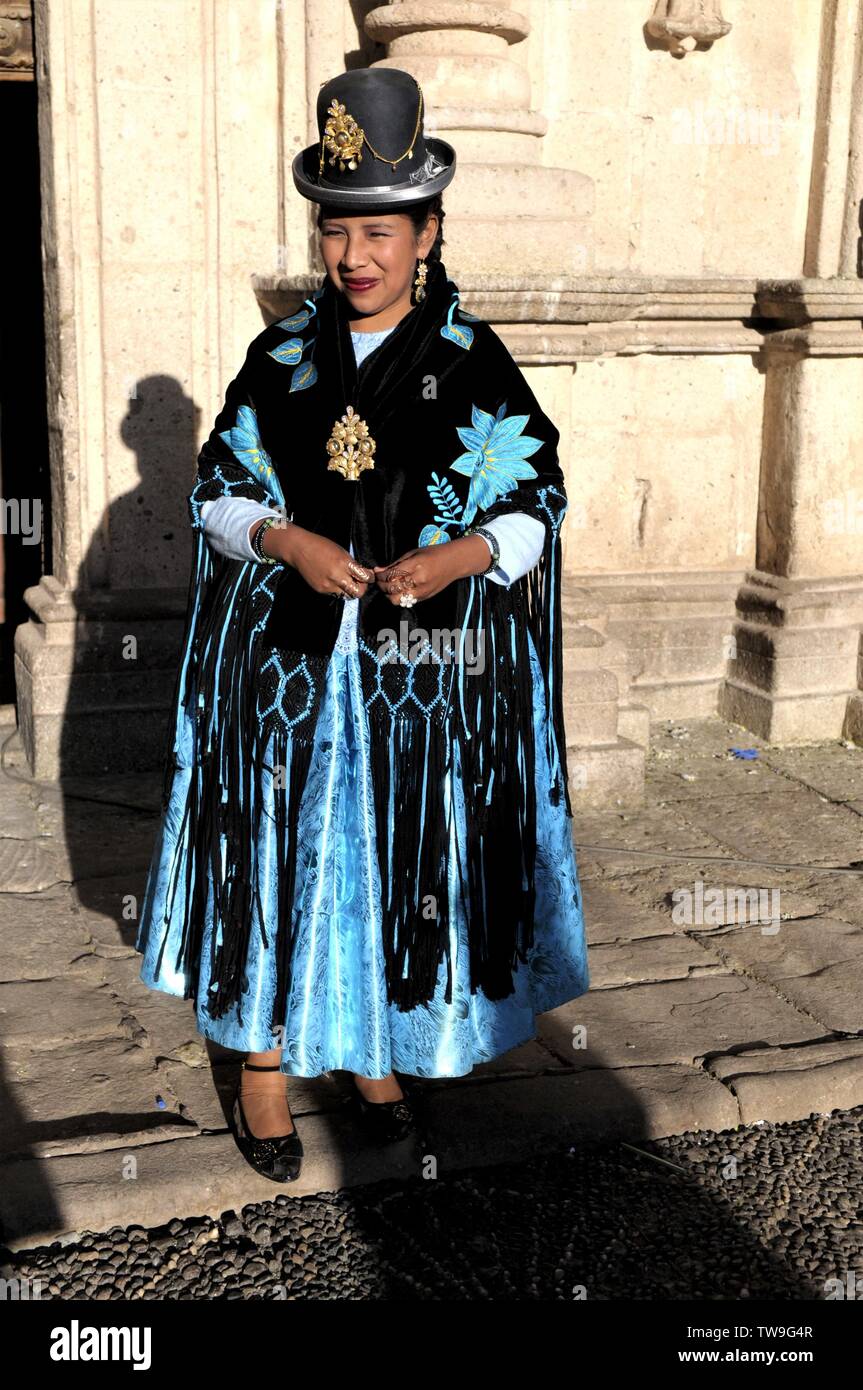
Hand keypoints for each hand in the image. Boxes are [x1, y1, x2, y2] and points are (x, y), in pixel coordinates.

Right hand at [256, 520, 373, 597]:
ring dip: (350, 590)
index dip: (370, 577)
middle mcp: (336, 575)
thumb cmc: (321, 546)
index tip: (369, 576)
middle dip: (362, 588)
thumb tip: (363, 573)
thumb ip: (352, 564)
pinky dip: (338, 589)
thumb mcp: (341, 551)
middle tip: (360, 582)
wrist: (299, 549)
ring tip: (347, 582)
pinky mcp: (321, 590)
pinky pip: (335, 594)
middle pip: (358, 592)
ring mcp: (328, 585)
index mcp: (343, 562)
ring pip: (347, 595)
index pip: (364, 577)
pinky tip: (334, 581)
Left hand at [373, 536, 490, 605]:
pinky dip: (398, 597)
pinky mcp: (425, 597)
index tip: (376, 573)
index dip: (380, 576)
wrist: (453, 563)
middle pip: (392, 589)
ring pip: (397, 599)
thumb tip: (378, 570)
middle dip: (381, 585)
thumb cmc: (432, 554)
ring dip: (388, 594)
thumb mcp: (413, 553)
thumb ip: (395, 564)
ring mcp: (422, 591)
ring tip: (387, 587)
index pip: (391, 575)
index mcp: (416, 565)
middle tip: (379, 580)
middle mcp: (419, 580)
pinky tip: (398, 590)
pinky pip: (406, 601)